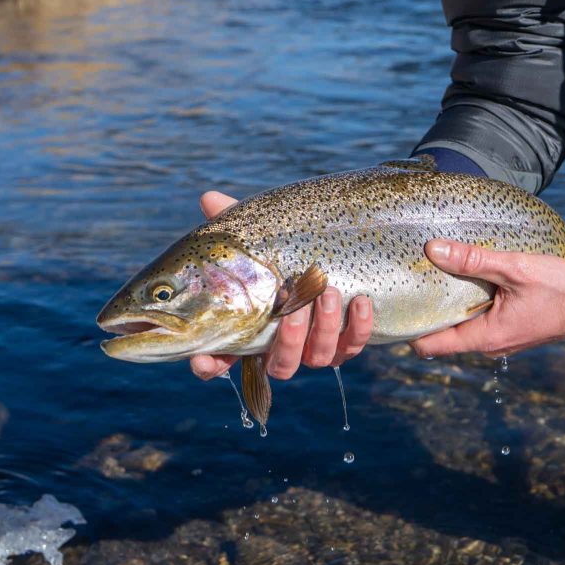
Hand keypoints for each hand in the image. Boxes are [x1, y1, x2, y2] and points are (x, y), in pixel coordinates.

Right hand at [189, 191, 373, 380]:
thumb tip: (209, 199)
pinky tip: (361, 301)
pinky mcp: (347, 342)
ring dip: (324, 328)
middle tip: (293, 307)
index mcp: (251, 328)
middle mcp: (282, 346)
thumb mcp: (257, 236)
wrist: (335, 252)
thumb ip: (232, 224)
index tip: (204, 359)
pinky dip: (358, 327)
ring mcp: (315, 347)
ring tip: (328, 291)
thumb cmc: (281, 250)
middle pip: (281, 365)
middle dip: (288, 339)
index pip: (221, 360)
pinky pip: (354, 346)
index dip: (210, 365)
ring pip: (319, 357)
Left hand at [409, 240, 564, 357]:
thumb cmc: (563, 287)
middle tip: (410, 282)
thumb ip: (473, 260)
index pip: (429, 346)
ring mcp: (500, 340)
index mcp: (485, 337)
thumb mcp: (515, 268)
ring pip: (460, 327)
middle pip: (441, 336)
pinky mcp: (510, 330)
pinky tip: (465, 279)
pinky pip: (478, 321)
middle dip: (425, 312)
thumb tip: (432, 249)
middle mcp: (489, 345)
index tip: (394, 306)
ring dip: (448, 306)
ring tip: (433, 276)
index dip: (406, 329)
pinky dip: (468, 304)